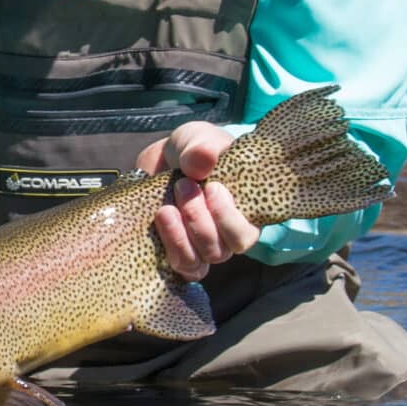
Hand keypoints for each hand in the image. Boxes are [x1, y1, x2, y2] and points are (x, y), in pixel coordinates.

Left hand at [133, 121, 259, 281]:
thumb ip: (203, 148)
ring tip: (166, 206)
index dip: (228, 217)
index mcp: (244, 213)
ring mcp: (199, 248)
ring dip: (180, 234)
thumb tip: (203, 159)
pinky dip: (169, 244)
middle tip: (184, 185)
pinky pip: (177, 266)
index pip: (245, 234)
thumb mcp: (199, 140)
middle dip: (198, 218)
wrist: (164, 161)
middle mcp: (224, 237)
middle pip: (220, 250)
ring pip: (197, 261)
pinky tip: (160, 219)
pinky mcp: (176, 252)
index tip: (212, 187)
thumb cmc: (194, 151)